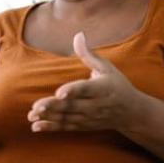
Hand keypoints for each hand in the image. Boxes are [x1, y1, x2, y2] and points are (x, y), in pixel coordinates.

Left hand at [27, 32, 146, 132]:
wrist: (131, 113)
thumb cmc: (117, 85)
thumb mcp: (107, 67)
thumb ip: (89, 54)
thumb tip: (78, 35)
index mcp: (101, 88)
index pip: (85, 89)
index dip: (72, 91)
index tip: (59, 93)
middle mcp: (95, 105)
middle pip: (72, 106)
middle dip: (54, 107)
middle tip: (36, 106)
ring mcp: (89, 117)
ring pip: (67, 118)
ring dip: (48, 117)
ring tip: (32, 115)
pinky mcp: (83, 125)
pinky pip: (66, 127)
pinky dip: (51, 127)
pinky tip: (36, 126)